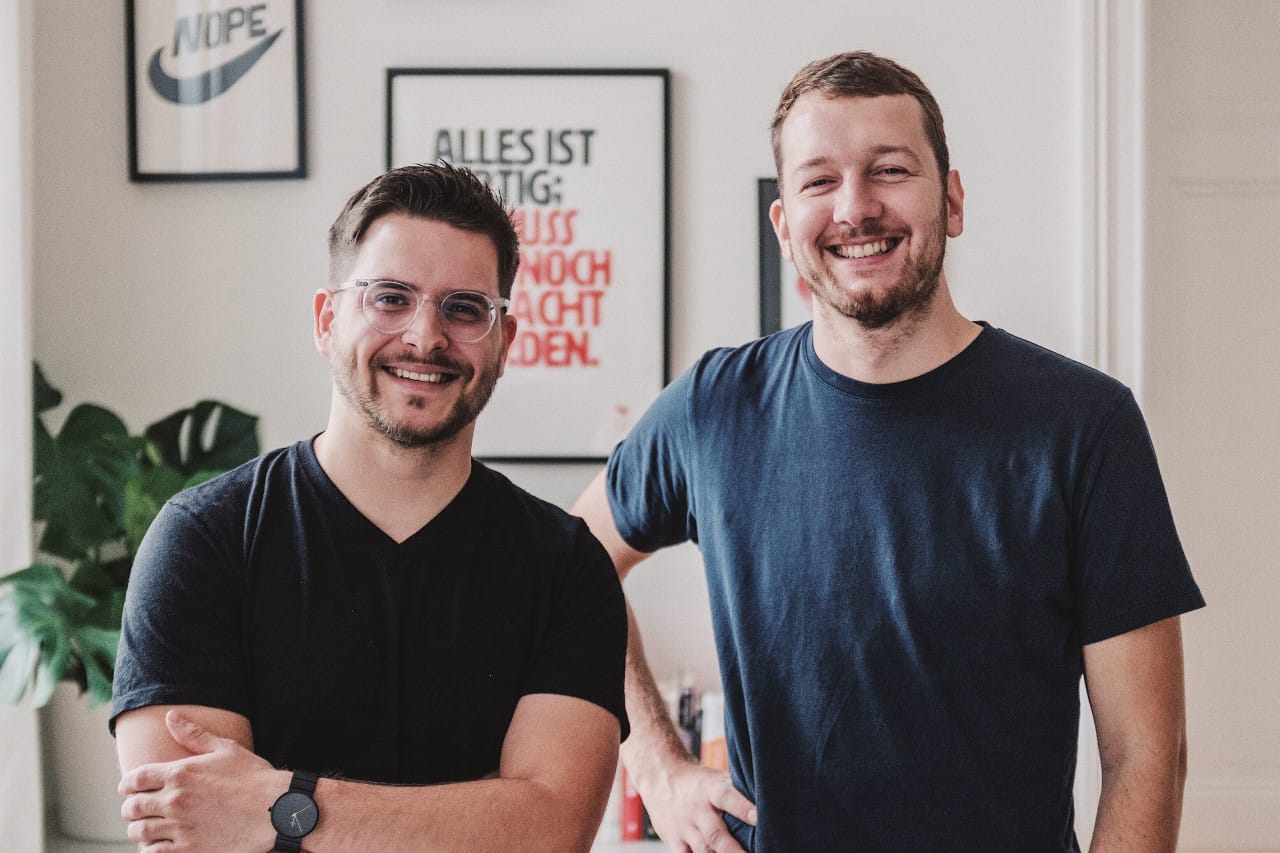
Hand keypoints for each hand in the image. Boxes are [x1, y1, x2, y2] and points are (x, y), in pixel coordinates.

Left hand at [118, 710, 285, 851]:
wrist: (275, 809)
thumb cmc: (254, 777)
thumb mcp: (225, 749)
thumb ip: (194, 734)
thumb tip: (171, 717)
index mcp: (180, 773)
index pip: (135, 779)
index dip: (127, 784)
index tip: (128, 788)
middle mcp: (174, 800)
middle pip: (133, 807)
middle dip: (131, 808)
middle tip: (137, 809)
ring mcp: (180, 827)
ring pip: (140, 832)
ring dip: (139, 829)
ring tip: (147, 827)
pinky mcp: (188, 850)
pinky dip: (151, 848)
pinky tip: (160, 843)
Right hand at [639, 760, 755, 852]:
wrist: (660, 778)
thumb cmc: (698, 782)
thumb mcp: (716, 779)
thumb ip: (737, 792)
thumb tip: (768, 801)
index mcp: (710, 789)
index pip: (727, 797)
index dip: (743, 808)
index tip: (759, 818)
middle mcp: (697, 809)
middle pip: (715, 834)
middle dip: (735, 851)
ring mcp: (684, 827)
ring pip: (703, 850)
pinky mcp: (674, 840)